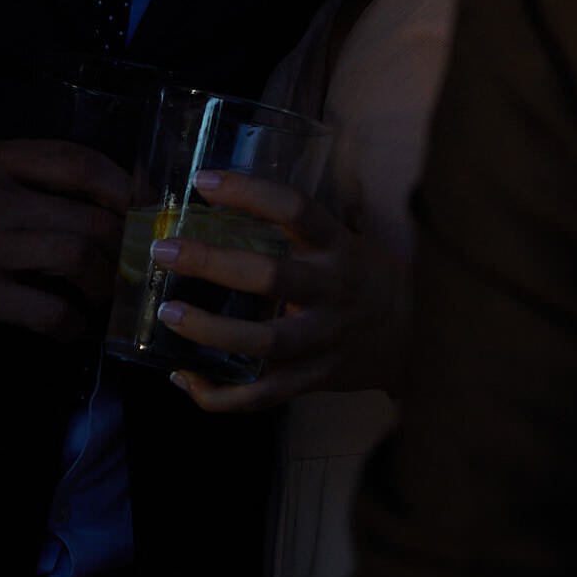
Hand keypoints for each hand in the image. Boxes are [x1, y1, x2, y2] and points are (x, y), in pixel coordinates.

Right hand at [0, 138, 131, 339]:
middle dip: (124, 249)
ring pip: (76, 258)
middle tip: (131, 267)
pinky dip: (69, 324)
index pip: (82, 163)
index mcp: (0, 161)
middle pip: (91, 218)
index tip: (147, 213)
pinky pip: (46, 310)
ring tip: (101, 297)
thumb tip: (118, 205)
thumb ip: (37, 184)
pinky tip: (68, 328)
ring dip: (103, 285)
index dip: (127, 189)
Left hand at [151, 168, 407, 413]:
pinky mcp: (313, 380)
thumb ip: (293, 231)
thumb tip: (216, 202)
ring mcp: (324, 340)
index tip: (203, 181)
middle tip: (165, 250)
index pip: (296, 209)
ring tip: (168, 315)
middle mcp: (333, 291)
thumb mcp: (342, 241)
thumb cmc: (359, 276)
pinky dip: (218, 393)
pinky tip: (183, 377)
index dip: (249, 192)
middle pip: (272, 277)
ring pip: (264, 343)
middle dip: (212, 263)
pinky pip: (261, 394)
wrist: (411, 334)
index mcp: (338, 247)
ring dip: (210, 331)